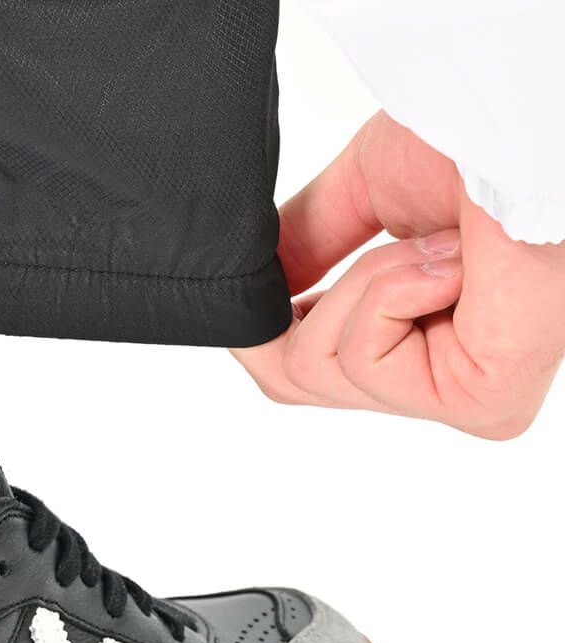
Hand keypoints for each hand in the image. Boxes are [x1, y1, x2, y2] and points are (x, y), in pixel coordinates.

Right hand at [234, 112, 564, 438]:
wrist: (518, 118)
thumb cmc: (478, 135)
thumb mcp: (362, 195)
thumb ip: (304, 249)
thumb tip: (243, 293)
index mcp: (428, 342)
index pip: (302, 377)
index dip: (267, 329)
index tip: (275, 285)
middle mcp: (449, 384)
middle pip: (294, 381)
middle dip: (322, 298)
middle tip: (399, 247)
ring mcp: (467, 403)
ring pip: (317, 369)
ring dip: (369, 283)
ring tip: (444, 246)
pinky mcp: (483, 404)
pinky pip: (365, 361)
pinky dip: (392, 292)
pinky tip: (459, 265)